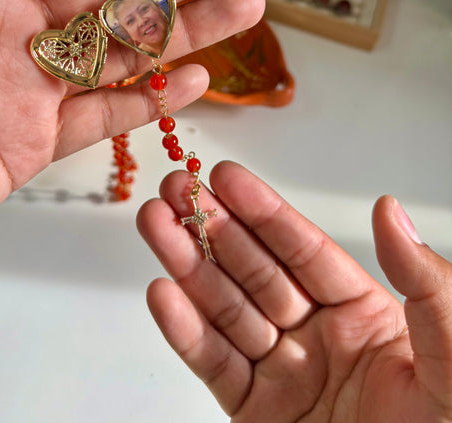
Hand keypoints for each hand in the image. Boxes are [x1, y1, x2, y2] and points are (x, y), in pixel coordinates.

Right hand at [138, 161, 451, 421]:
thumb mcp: (450, 353)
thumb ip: (422, 283)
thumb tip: (389, 211)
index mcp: (362, 313)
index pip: (302, 249)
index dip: (262, 210)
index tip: (225, 177)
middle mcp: (316, 337)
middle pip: (253, 270)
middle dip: (211, 227)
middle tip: (175, 189)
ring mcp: (283, 376)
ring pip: (225, 310)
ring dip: (186, 265)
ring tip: (155, 224)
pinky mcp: (257, 416)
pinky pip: (215, 367)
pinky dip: (184, 331)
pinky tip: (163, 294)